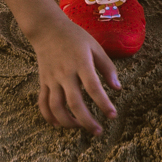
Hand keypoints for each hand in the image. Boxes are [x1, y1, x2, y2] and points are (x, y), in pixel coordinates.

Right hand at [29, 15, 120, 133]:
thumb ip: (107, 67)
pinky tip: (59, 124)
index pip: (93, 87)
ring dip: (68, 122)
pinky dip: (49, 116)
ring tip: (80, 127)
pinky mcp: (43, 81)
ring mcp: (52, 78)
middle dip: (86, 121)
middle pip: (74, 102)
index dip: (103, 103)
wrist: (47, 29)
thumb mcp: (95, 47)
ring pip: (56, 107)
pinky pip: (43, 103)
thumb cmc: (75, 37)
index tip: (112, 115)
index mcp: (80, 62)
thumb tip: (117, 88)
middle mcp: (65, 72)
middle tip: (98, 131)